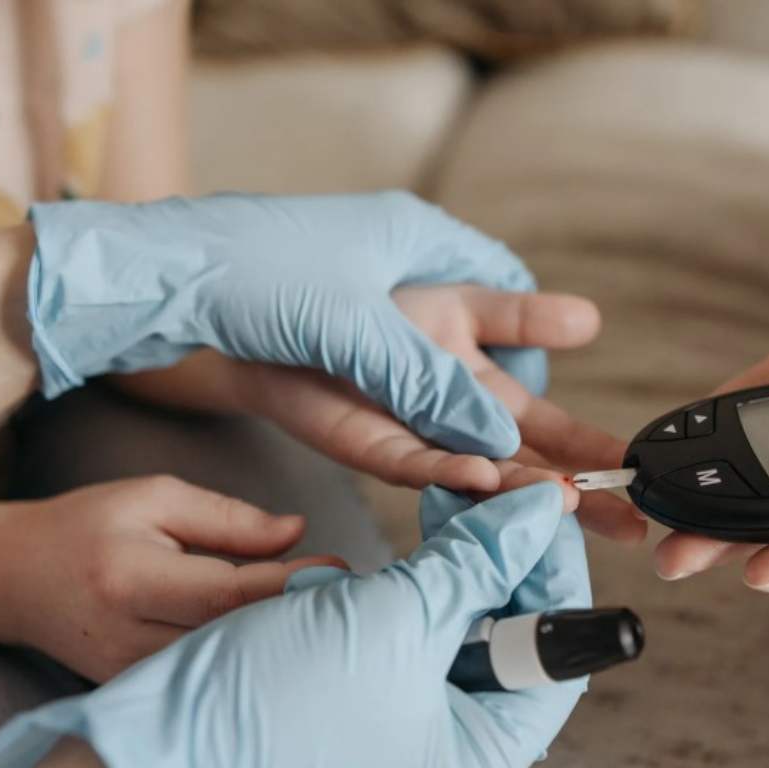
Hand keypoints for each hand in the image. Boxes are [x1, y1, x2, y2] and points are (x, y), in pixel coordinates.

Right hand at [0, 476, 342, 681]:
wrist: (10, 578)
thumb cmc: (89, 525)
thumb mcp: (155, 498)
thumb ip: (228, 518)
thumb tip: (298, 530)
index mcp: (131, 577)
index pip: (228, 591)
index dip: (290, 583)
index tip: (342, 566)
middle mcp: (127, 636)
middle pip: (232, 636)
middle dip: (296, 616)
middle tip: (351, 593)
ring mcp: (127, 673)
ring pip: (222, 663)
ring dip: (277, 640)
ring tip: (326, 612)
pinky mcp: (132, 690)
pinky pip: (203, 674)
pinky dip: (245, 654)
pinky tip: (280, 635)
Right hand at [0, 483, 590, 767]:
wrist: (149, 744)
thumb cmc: (266, 707)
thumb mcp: (385, 624)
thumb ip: (470, 565)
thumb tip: (535, 513)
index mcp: (479, 758)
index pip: (557, 654)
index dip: (555, 571)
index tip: (545, 506)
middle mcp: (453, 754)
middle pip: (514, 640)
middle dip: (502, 560)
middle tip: (492, 493)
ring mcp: (409, 733)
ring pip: (462, 633)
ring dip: (457, 567)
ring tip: (446, 509)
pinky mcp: (370, 706)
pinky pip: (414, 641)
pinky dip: (415, 591)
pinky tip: (404, 552)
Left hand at [28, 191, 538, 458]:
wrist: (151, 290)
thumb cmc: (247, 263)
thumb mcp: (349, 314)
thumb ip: (426, 379)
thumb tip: (498, 442)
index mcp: (424, 262)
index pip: (503, 295)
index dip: (541, 326)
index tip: (573, 346)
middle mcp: (409, 325)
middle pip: (497, 386)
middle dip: (557, 432)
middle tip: (616, 469)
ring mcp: (377, 374)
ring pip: (458, 431)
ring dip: (514, 468)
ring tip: (577, 504)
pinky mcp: (340, 414)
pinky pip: (403, 448)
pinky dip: (440, 469)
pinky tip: (485, 489)